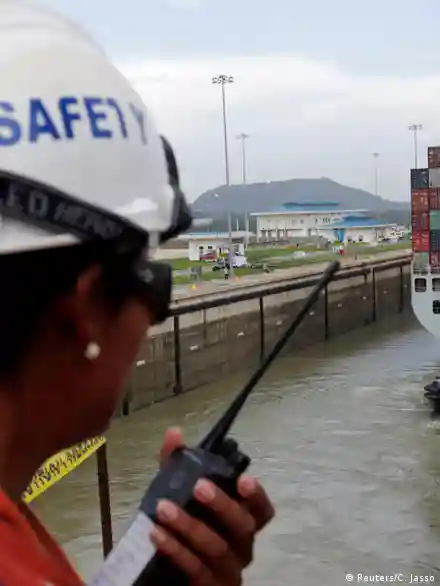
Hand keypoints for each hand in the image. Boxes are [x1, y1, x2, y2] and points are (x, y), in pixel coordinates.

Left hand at [149, 428, 274, 584]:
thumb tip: (173, 433)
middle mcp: (242, 546)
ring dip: (189, 526)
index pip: (262, 510)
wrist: (165, 573)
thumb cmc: (183, 527)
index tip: (244, 479)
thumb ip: (177, 465)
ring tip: (163, 508)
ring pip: (216, 548)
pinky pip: (195, 570)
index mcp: (242, 522)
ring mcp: (227, 571)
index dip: (257, 495)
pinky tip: (157, 534)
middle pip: (243, 526)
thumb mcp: (179, 494)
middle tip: (198, 486)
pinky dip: (176, 550)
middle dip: (221, 504)